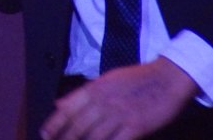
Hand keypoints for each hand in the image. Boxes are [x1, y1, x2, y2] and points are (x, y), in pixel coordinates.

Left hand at [40, 58, 198, 139]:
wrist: (167, 78)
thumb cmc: (136, 80)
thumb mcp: (105, 80)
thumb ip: (82, 95)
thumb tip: (59, 104)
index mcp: (94, 89)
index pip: (66, 109)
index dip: (53, 125)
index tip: (45, 136)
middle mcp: (103, 102)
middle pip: (77, 127)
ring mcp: (119, 115)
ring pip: (94, 138)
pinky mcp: (136, 127)